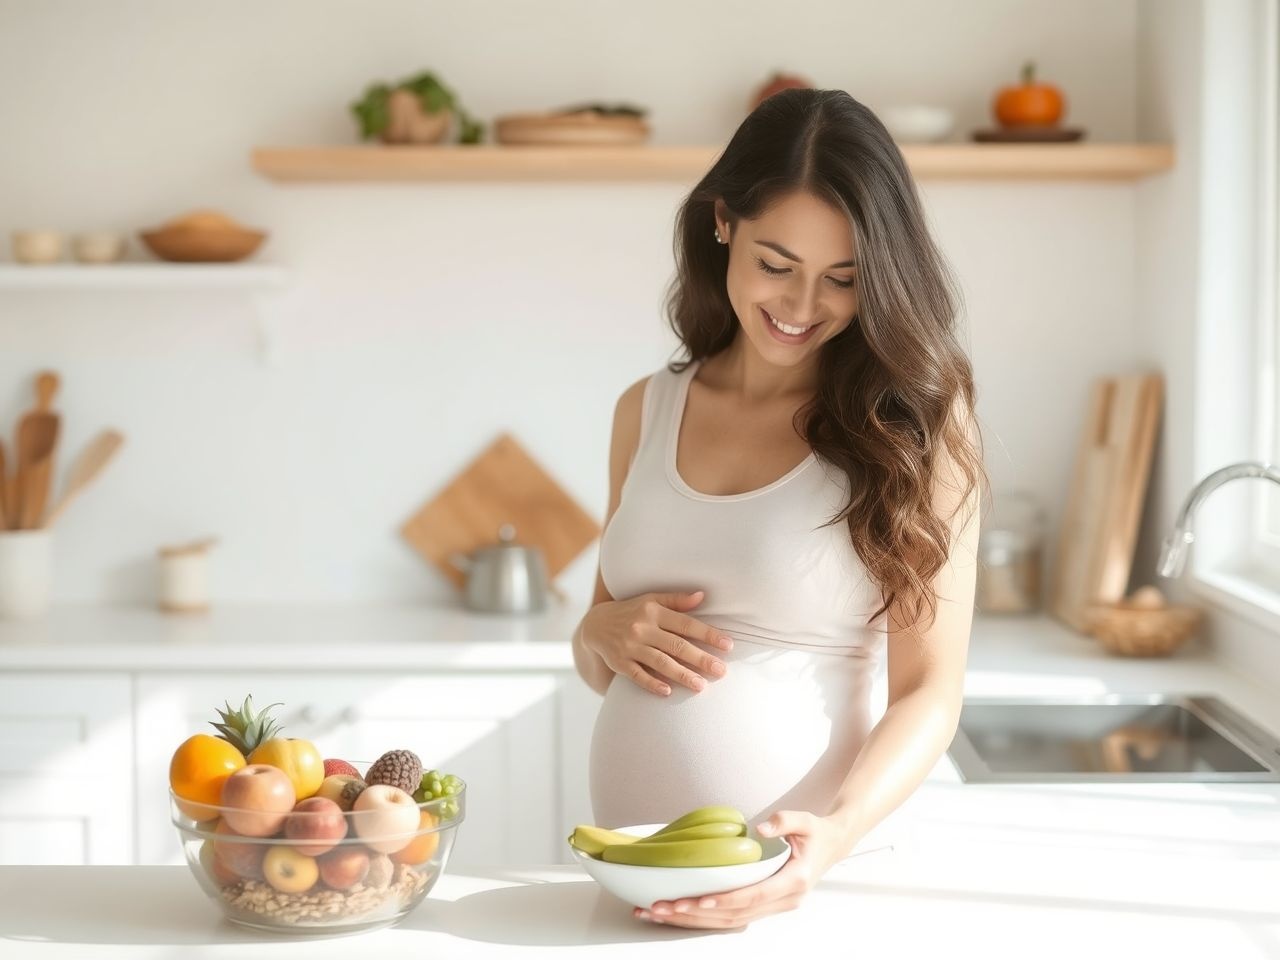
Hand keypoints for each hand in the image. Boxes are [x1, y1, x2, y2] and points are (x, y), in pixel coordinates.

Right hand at [581, 590, 733, 695]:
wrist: (595, 625)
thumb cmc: (632, 611)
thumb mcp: (651, 600)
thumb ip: (677, 600)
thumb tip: (702, 596)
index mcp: (653, 611)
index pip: (685, 624)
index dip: (708, 634)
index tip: (728, 645)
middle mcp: (642, 628)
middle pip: (676, 645)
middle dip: (701, 659)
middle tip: (722, 671)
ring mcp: (630, 647)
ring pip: (660, 662)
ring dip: (681, 674)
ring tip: (701, 686)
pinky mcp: (619, 663)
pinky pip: (637, 675)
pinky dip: (652, 683)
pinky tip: (668, 691)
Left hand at [635, 810, 849, 929]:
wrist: (831, 846)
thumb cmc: (816, 833)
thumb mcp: (805, 820)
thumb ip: (785, 821)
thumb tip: (762, 827)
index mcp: (793, 881)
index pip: (754, 895)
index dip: (726, 900)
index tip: (700, 900)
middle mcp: (783, 900)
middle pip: (734, 914)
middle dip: (696, 913)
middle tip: (662, 907)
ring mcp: (773, 907)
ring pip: (729, 922)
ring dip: (693, 920)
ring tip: (659, 913)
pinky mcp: (762, 907)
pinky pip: (730, 918)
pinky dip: (704, 918)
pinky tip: (679, 914)